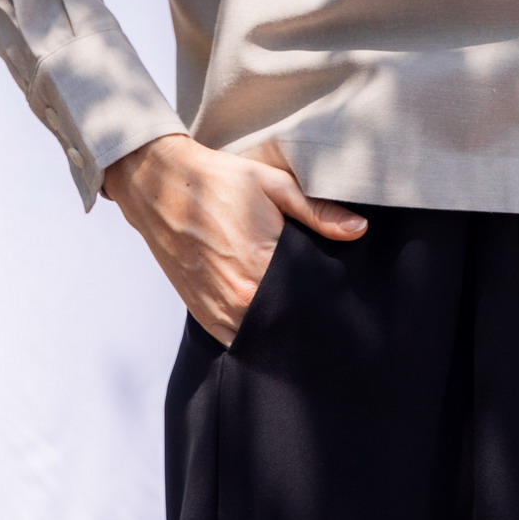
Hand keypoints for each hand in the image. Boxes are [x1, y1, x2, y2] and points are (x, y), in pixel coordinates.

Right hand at [103, 133, 366, 343]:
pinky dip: (253, 333)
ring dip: (278, 329)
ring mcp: (217, 310)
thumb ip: (317, 213)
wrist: (159, 186)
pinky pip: (236, 339)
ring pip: (261, 338)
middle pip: (287, 324)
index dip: (327, 299)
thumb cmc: (219, 181)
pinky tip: (267, 317)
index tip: (340, 295)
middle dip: (305, 317)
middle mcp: (238, 298)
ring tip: (296, 313)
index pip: (308, 300)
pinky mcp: (202, 314)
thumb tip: (359, 230)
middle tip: (324, 307)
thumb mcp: (273, 185)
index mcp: (261, 266)